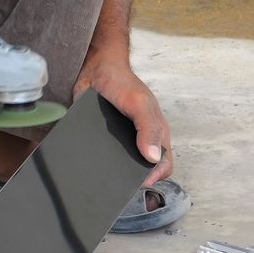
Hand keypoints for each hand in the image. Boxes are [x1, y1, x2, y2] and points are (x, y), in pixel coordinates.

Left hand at [73, 58, 172, 185]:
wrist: (96, 70)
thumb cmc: (124, 83)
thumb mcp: (140, 104)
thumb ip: (148, 129)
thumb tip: (153, 157)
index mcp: (156, 134)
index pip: (162, 165)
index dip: (155, 176)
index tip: (139, 181)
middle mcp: (140, 141)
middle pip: (141, 169)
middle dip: (132, 178)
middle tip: (118, 183)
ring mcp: (122, 142)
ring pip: (121, 166)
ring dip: (114, 172)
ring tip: (102, 176)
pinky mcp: (104, 140)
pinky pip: (103, 156)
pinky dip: (99, 162)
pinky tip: (90, 164)